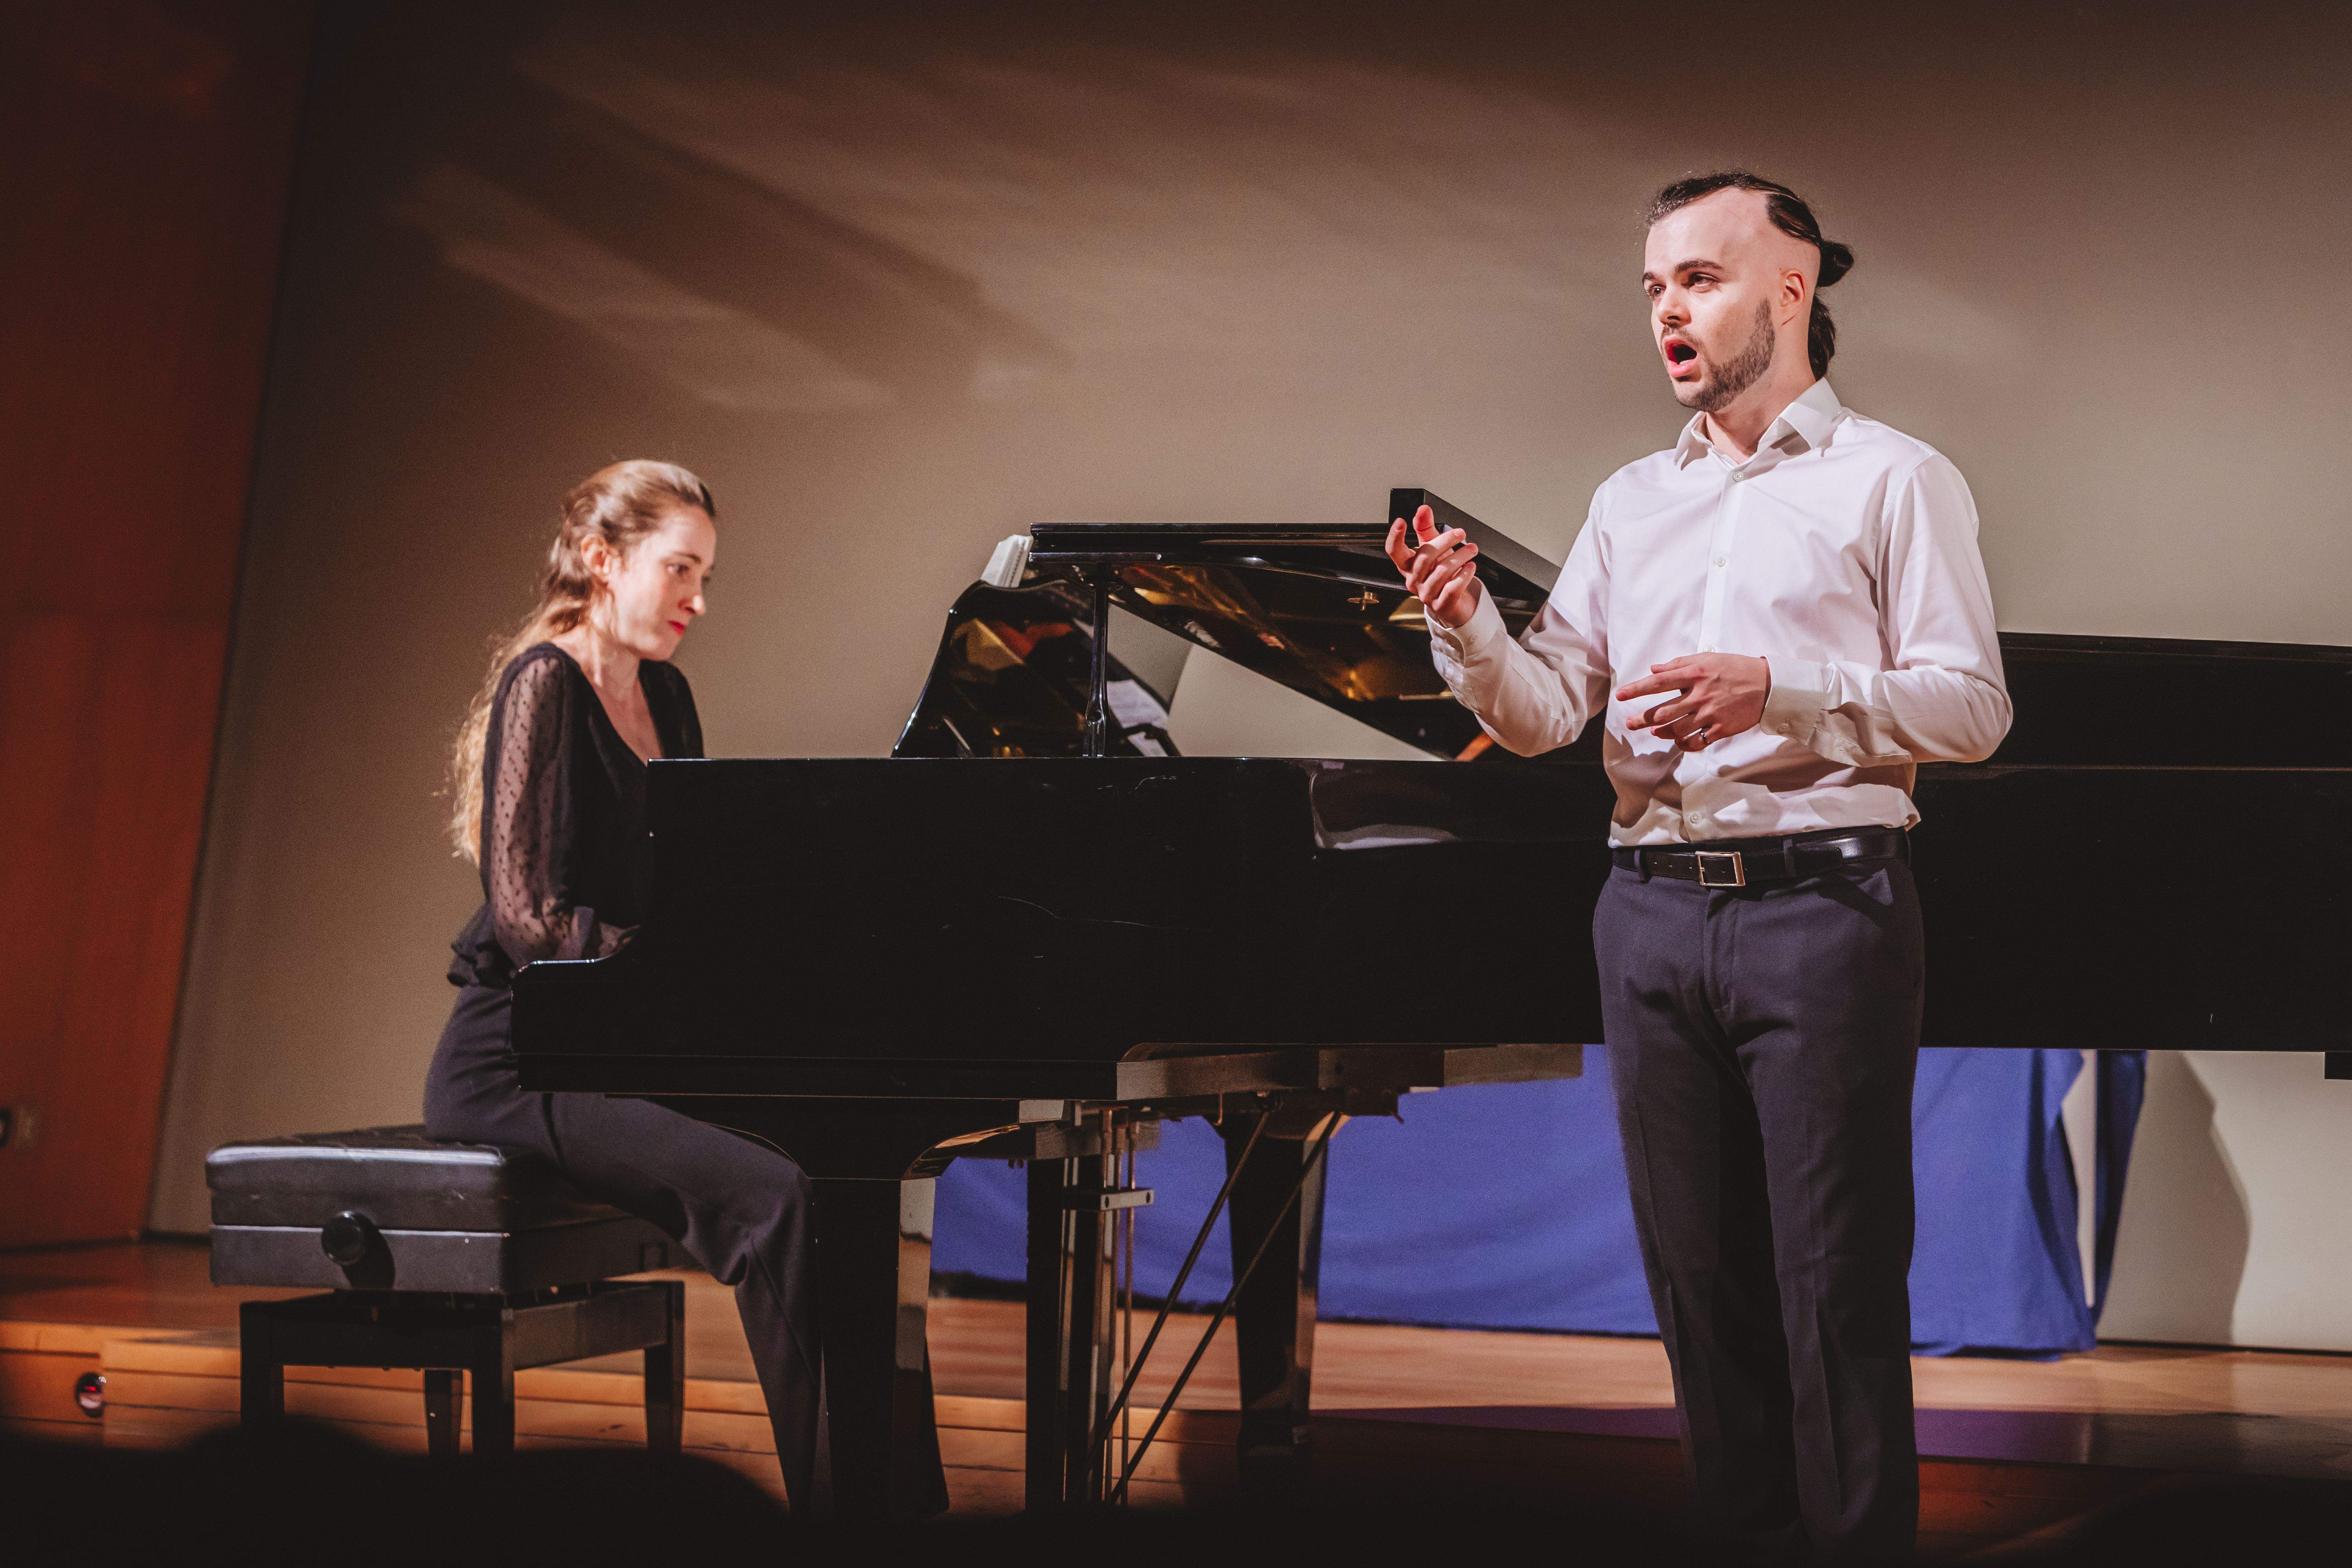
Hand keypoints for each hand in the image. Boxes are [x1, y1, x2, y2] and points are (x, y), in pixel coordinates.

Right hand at [1382, 505, 1484, 629]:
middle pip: (1424, 557)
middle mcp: (1414, 580)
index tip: (1400, 522)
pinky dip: (1465, 574)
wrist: (1453, 603)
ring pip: (1442, 571)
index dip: (1395, 537)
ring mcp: (1426, 594)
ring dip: (1460, 556)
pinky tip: (1470, 567)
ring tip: (1471, 549)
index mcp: (1408, 565)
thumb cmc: (1441, 573)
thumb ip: (1425, 528)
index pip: (1394, 551)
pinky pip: (1453, 587)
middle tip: (1460, 533)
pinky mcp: (1442, 604)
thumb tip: (1422, 509)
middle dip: (1445, 541)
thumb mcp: (1432, 548)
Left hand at [1617, 654, 1769, 750]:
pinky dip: (1683, 744)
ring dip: (1661, 732)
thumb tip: (1654, 669)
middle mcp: (1700, 695)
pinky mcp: (1720, 729)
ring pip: (1676, 729)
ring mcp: (1710, 714)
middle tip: (1629, 723)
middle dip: (1642, 719)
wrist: (1768, 686)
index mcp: (1695, 674)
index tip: (1620, 695)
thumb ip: (1679, 664)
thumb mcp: (1708, 659)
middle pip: (1662, 711)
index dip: (1636, 689)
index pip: (1658, 683)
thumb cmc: (1735, 669)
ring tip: (1653, 731)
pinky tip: (1677, 742)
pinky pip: (1695, 742)